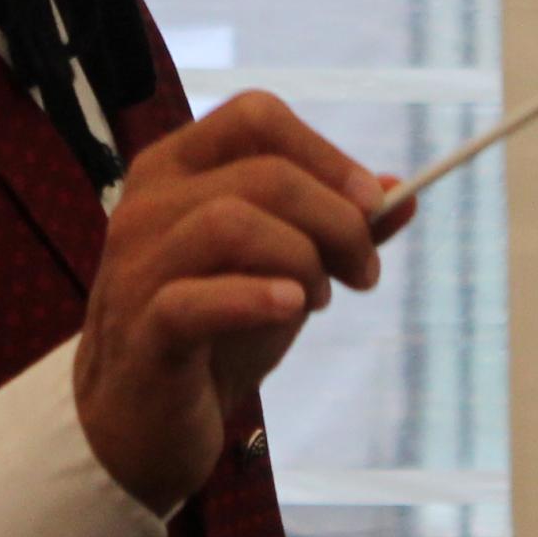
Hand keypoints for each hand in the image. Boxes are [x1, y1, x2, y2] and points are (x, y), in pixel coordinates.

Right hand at [73, 93, 406, 513]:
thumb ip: (331, 229)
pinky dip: (256, 298)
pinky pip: (194, 298)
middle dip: (336, 219)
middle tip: (363, 272)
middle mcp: (147, 203)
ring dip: (301, 259)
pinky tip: (290, 308)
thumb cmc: (213, 332)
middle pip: (263, 173)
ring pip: (230, 222)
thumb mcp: (280, 270)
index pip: (256, 116)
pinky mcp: (141, 330)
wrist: (145, 420)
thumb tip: (401, 192)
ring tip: (317, 300)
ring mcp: (136, 265)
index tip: (372, 203)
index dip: (326, 154)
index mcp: (176, 168)